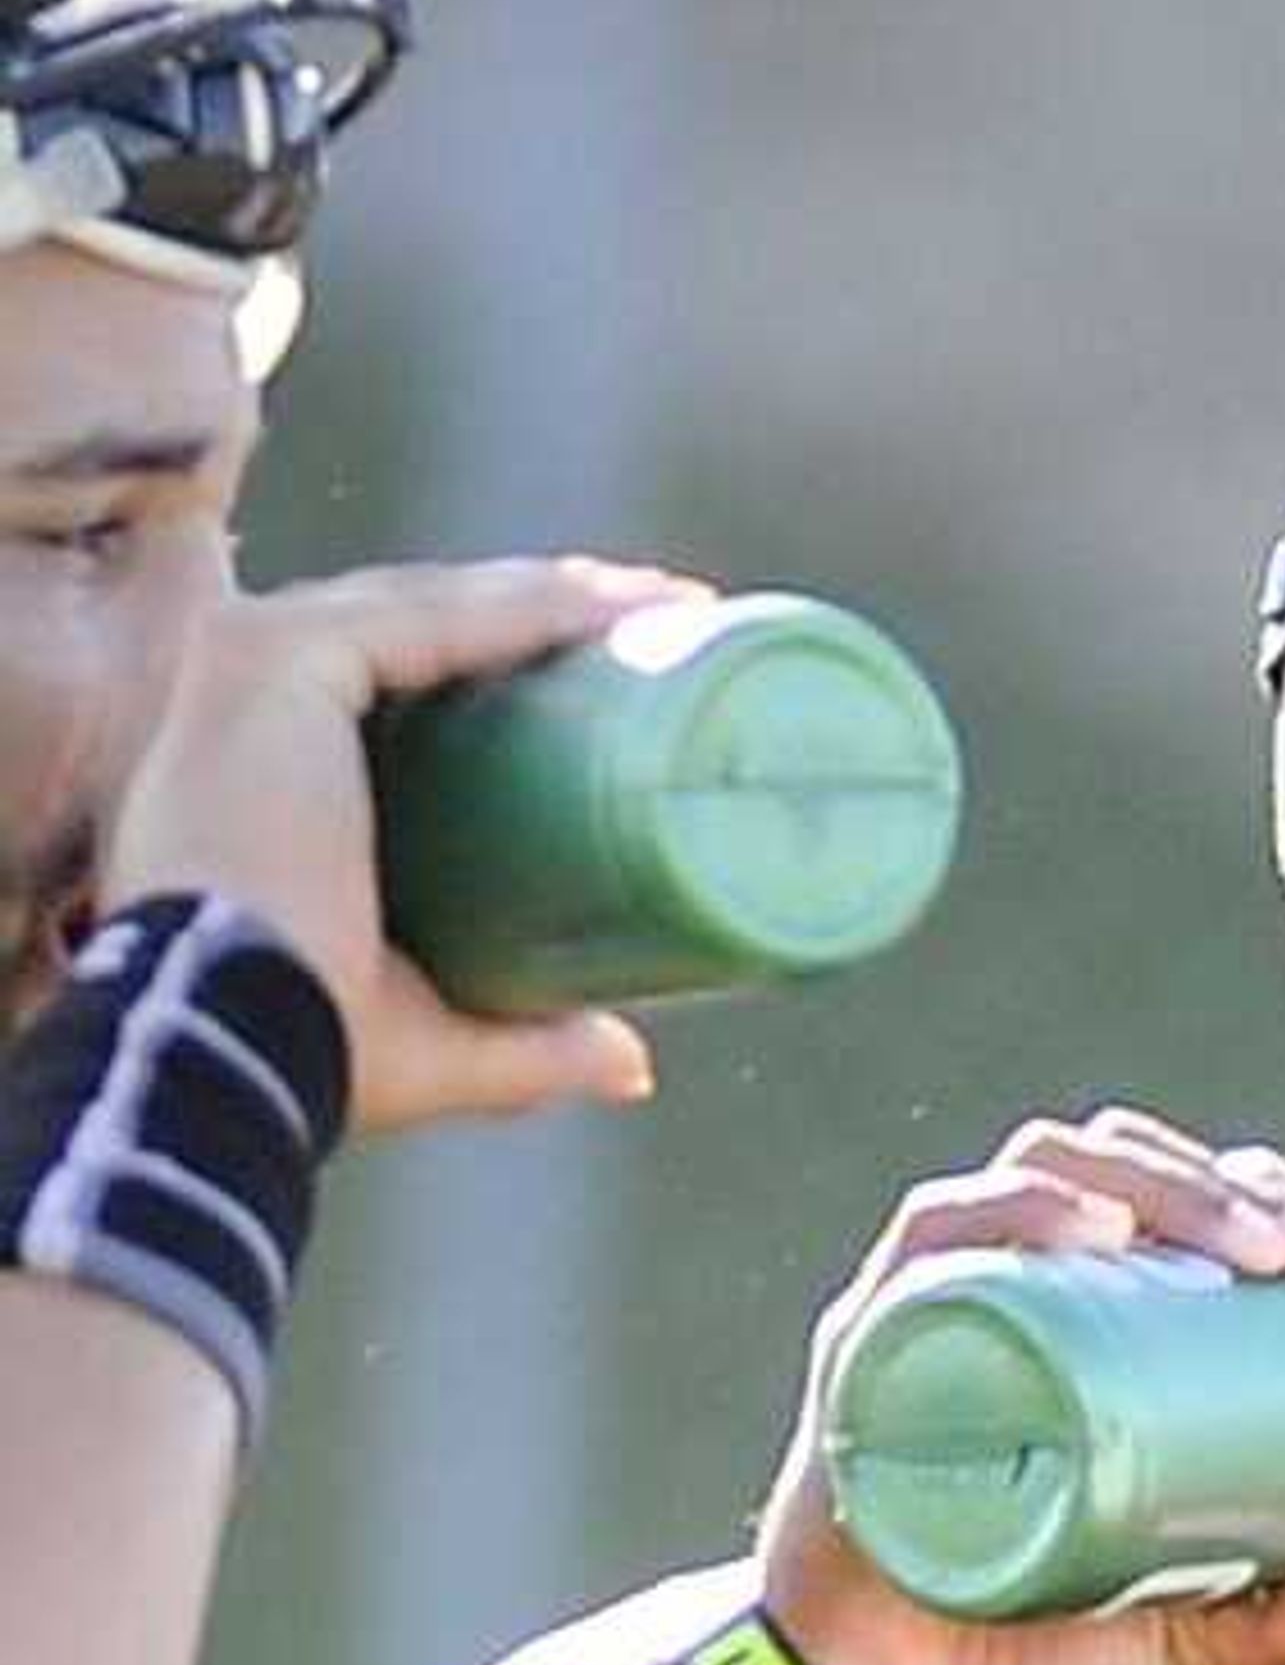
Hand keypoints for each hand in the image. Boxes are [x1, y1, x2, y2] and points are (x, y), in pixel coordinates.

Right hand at [103, 550, 694, 1129]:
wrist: (232, 1050)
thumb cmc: (309, 1054)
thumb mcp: (442, 1042)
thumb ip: (531, 1048)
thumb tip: (633, 1066)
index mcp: (270, 767)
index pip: (401, 681)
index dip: (512, 665)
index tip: (626, 678)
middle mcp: (251, 697)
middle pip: (427, 629)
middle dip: (551, 617)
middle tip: (670, 628)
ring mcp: (255, 662)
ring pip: (439, 607)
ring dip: (561, 597)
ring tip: (671, 607)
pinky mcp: (278, 657)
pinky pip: (435, 615)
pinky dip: (534, 605)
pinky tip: (622, 606)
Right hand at [744, 1109, 1284, 1664]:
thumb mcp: (1184, 1653)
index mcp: (1089, 1352)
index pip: (1172, 1213)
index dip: (1252, 1194)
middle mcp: (1016, 1314)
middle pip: (1114, 1169)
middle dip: (1217, 1182)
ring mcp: (939, 1321)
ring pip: (1034, 1177)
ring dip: (1141, 1179)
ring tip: (1224, 1243)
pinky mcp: (871, 1352)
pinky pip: (930, 1242)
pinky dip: (1011, 1215)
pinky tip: (1089, 1227)